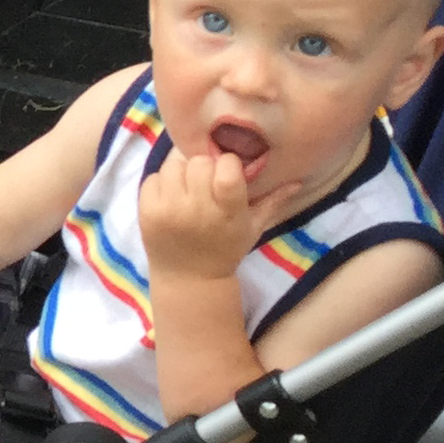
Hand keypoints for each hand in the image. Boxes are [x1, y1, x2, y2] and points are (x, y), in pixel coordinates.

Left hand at [138, 149, 289, 284]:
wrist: (188, 279)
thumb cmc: (225, 249)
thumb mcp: (253, 228)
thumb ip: (273, 201)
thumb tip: (298, 180)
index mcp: (227, 213)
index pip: (227, 170)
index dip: (228, 164)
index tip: (228, 172)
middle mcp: (197, 210)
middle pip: (199, 163)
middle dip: (205, 167)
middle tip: (207, 182)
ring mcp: (168, 211)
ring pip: (174, 166)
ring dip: (182, 173)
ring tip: (189, 189)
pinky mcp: (145, 212)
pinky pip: (152, 177)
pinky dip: (162, 183)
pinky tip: (172, 198)